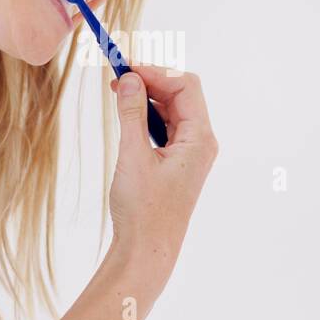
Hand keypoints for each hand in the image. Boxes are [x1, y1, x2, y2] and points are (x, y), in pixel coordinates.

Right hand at [106, 65, 218, 273]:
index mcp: (199, 139)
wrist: (147, 250)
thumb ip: (131, 114)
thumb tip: (130, 79)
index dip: (157, 72)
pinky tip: (128, 116)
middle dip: (152, 81)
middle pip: (181, 95)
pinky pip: (167, 127)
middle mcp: (201, 143)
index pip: (185, 86)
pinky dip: (148, 116)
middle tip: (118, 77)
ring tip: (119, 92)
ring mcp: (191, 153)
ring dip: (148, 97)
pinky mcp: (178, 163)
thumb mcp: (133, 156)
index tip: (126, 69)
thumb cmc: (143, 209)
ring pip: (173, 110)